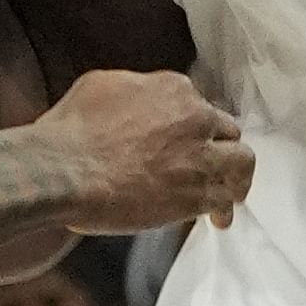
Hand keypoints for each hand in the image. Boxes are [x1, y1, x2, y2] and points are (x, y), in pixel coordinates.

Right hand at [39, 69, 253, 234]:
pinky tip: (219, 218)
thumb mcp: (101, 86)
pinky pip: (224, 199)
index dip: (192, 125)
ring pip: (240, 162)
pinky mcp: (197, 194)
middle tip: (213, 162)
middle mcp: (196, 118)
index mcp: (174, 89)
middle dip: (219, 146)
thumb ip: (134, 90)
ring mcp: (200, 156)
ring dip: (236, 176)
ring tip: (233, 191)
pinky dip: (223, 208)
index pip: (197, 104)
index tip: (185, 138)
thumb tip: (137, 101)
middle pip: (225, 130)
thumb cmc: (71, 131)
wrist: (64, 170)